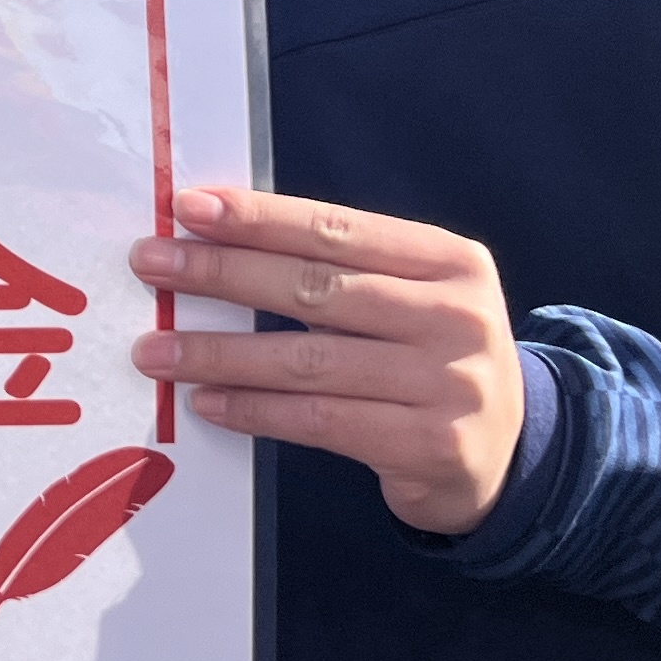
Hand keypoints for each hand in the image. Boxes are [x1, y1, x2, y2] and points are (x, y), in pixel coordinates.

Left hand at [135, 188, 526, 537]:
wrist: (508, 453)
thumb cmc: (431, 359)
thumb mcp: (412, 298)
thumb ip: (339, 271)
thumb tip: (218, 242)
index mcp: (449, 261)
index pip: (335, 229)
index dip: (258, 218)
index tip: (188, 207)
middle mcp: (455, 316)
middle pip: (316, 289)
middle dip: (222, 273)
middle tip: (151, 266)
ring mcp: (447, 384)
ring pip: (308, 361)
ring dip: (219, 353)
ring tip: (156, 350)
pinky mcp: (428, 445)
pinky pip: (318, 420)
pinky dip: (254, 409)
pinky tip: (207, 401)